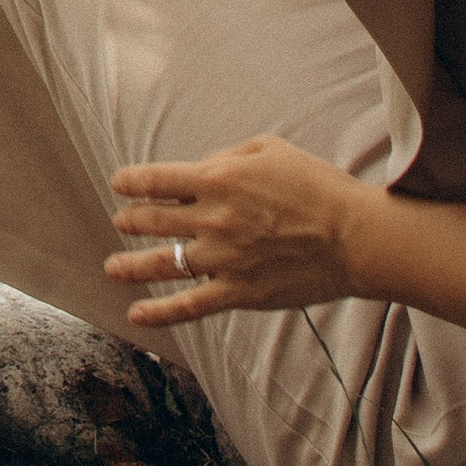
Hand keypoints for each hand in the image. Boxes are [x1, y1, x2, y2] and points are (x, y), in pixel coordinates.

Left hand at [106, 135, 366, 326]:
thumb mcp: (269, 150)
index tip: (119, 183)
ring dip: (132, 266)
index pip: (157, 179)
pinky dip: (161, 313)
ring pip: (164, 263)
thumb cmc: (316, 186)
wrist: (354, 237)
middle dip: (131, 220)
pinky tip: (138, 316)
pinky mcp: (239, 293)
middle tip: (120, 221)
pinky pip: (191, 305)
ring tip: (111, 268)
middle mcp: (213, 219)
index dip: (132, 181)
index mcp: (218, 179)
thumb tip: (200, 171)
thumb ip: (227, 158)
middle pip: (155, 220)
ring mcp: (223, 259)